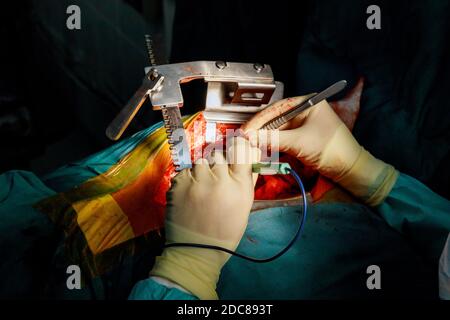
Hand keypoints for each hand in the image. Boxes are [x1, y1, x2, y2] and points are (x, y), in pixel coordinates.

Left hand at [150, 137, 259, 299]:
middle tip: (214, 177)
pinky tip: (190, 195)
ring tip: (201, 188)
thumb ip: (247, 178)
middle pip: (218, 153)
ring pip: (200, 160)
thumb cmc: (225, 231)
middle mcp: (219, 179)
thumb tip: (249, 153)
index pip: (239, 148)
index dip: (236, 146)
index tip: (233, 147)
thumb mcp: (245, 205)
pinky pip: (185, 171)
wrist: (197, 250)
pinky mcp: (178, 184)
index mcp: (240, 185)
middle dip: (216, 162)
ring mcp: (197, 180)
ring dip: (201, 170)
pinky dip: (187, 179)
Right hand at [242, 95, 397, 205]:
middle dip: (260, 129)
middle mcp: (305, 111)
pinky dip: (272, 144)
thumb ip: (272, 139)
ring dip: (264, 138)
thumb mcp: (299, 142)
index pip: (277, 108)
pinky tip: (261, 148)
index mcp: (308, 103)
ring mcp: (303, 125)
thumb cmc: (331, 150)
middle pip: (276, 118)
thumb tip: (248, 138)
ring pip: (278, 130)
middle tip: (243, 138)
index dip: (259, 120)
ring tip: (249, 144)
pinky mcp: (303, 138)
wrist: (350, 169)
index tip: (245, 130)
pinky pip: (283, 139)